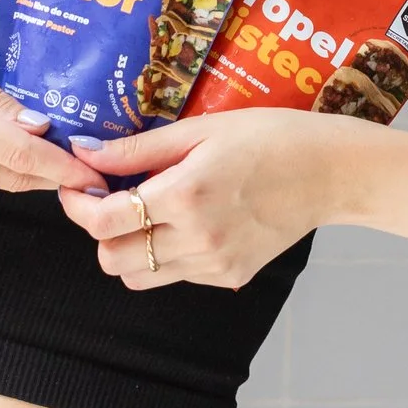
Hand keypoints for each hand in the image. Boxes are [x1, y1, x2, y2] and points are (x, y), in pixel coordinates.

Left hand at [54, 108, 356, 289]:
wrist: (330, 172)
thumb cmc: (268, 137)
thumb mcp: (200, 129)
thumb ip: (137, 149)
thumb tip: (84, 153)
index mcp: (185, 195)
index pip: (105, 222)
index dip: (78, 206)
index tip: (78, 188)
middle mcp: (197, 239)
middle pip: (112, 260)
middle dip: (100, 232)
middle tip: (113, 200)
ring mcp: (215, 265)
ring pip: (138, 277)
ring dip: (128, 249)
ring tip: (146, 214)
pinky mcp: (229, 278)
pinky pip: (175, 276)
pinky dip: (165, 255)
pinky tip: (186, 223)